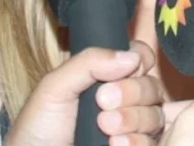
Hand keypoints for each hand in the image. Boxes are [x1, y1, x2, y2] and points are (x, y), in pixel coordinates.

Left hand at [5, 41, 163, 145]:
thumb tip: (131, 56)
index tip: (128, 68)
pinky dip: (137, 141)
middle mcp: (125, 99)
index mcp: (108, 76)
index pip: (140, 58)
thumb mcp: (55, 86)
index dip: (140, 59)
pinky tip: (115, 143)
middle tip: (103, 101)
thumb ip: (89, 63)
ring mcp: (131, 127)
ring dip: (133, 118)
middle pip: (151, 86)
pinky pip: (151, 142)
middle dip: (132, 91)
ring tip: (105, 126)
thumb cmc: (39, 126)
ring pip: (155, 115)